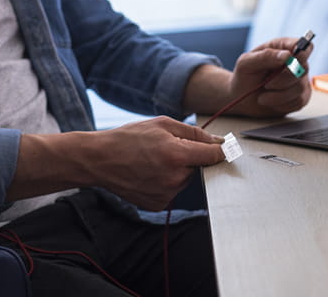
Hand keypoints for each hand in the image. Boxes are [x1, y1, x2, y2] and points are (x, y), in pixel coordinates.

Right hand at [84, 117, 225, 209]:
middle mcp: (174, 178)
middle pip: (198, 167)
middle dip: (190, 157)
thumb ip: (194, 132)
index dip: (221, 150)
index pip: (213, 155)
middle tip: (166, 148)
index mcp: (177, 155)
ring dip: (177, 170)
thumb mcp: (162, 124)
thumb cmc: (129, 138)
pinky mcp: (158, 204)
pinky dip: (166, 182)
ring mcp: (166, 195)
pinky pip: (173, 191)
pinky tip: (149, 173)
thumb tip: (218, 141)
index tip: (227, 149)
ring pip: (185, 179)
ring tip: (153, 161)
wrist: (100, 160)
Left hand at [221, 36, 313, 117]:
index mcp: (282, 47)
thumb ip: (265, 56)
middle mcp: (295, 62)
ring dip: (278, 95)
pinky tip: (271, 101)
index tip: (290, 61)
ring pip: (299, 87)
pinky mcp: (301, 96)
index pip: (303, 46)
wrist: (243, 100)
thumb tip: (287, 55)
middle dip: (282, 80)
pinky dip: (281, 104)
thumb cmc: (245, 77)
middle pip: (302, 68)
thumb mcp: (247, 63)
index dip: (302, 52)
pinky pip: (298, 101)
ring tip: (263, 96)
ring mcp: (300, 80)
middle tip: (266, 84)